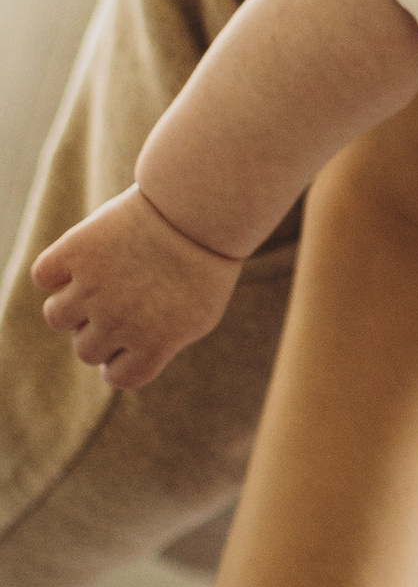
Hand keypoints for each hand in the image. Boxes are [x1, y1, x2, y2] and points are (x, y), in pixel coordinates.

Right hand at [34, 183, 240, 388]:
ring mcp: (94, 287)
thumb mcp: (198, 314)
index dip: (119, 362)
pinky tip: (80, 259)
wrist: (200, 209)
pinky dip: (55, 270)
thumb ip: (161, 344)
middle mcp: (119, 322)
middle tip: (122, 299)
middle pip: (85, 350)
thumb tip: (120, 358)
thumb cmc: (205, 262)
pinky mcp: (75, 252)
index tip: (128, 343)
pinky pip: (43, 276)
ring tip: (99, 280)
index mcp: (153, 344)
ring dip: (72, 304)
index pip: (118, 377)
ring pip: (57, 317)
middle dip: (99, 332)